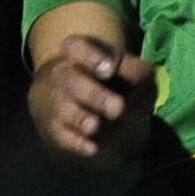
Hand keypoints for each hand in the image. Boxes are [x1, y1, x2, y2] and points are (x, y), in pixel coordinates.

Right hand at [29, 35, 156, 166]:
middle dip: (94, 95)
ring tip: (95, 127)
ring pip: (62, 107)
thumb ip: (136, 75)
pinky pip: (61, 135)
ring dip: (79, 117)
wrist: (102, 114)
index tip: (110, 70)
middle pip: (70, 79)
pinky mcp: (56, 129)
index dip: (91, 57)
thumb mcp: (138, 75)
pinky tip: (92, 148)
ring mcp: (57, 102)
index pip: (77, 47)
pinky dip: (76, 142)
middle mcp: (64, 74)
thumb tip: (124, 91)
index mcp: (82, 53)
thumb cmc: (123, 86)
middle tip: (118, 109)